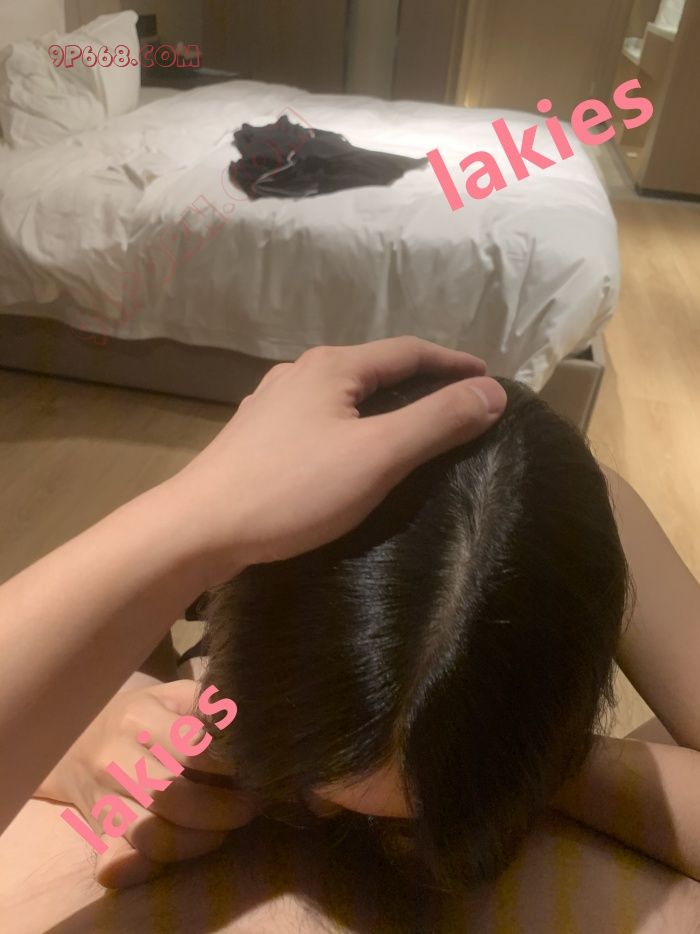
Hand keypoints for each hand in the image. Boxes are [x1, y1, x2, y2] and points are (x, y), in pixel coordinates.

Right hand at [37, 680, 256, 888]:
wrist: (79, 737)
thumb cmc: (144, 715)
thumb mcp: (174, 696)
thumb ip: (210, 706)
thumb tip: (255, 729)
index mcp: (139, 718)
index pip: (191, 746)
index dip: (228, 763)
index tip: (254, 768)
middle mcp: (114, 759)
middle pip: (171, 796)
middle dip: (221, 809)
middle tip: (249, 806)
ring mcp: (101, 799)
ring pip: (151, 835)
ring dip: (198, 841)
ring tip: (223, 831)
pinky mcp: (97, 832)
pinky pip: (118, 864)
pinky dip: (149, 869)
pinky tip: (180, 854)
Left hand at [170, 337, 505, 582]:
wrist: (200, 527)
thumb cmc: (293, 489)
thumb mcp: (378, 455)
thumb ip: (437, 422)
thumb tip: (492, 393)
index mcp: (332, 366)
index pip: (409, 351)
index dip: (453, 363)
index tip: (489, 380)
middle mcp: (300, 372)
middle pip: (375, 369)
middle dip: (420, 383)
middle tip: (458, 407)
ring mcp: (272, 404)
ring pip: (344, 395)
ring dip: (383, 405)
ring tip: (411, 428)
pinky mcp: (257, 436)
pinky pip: (320, 419)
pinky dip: (352, 426)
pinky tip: (351, 451)